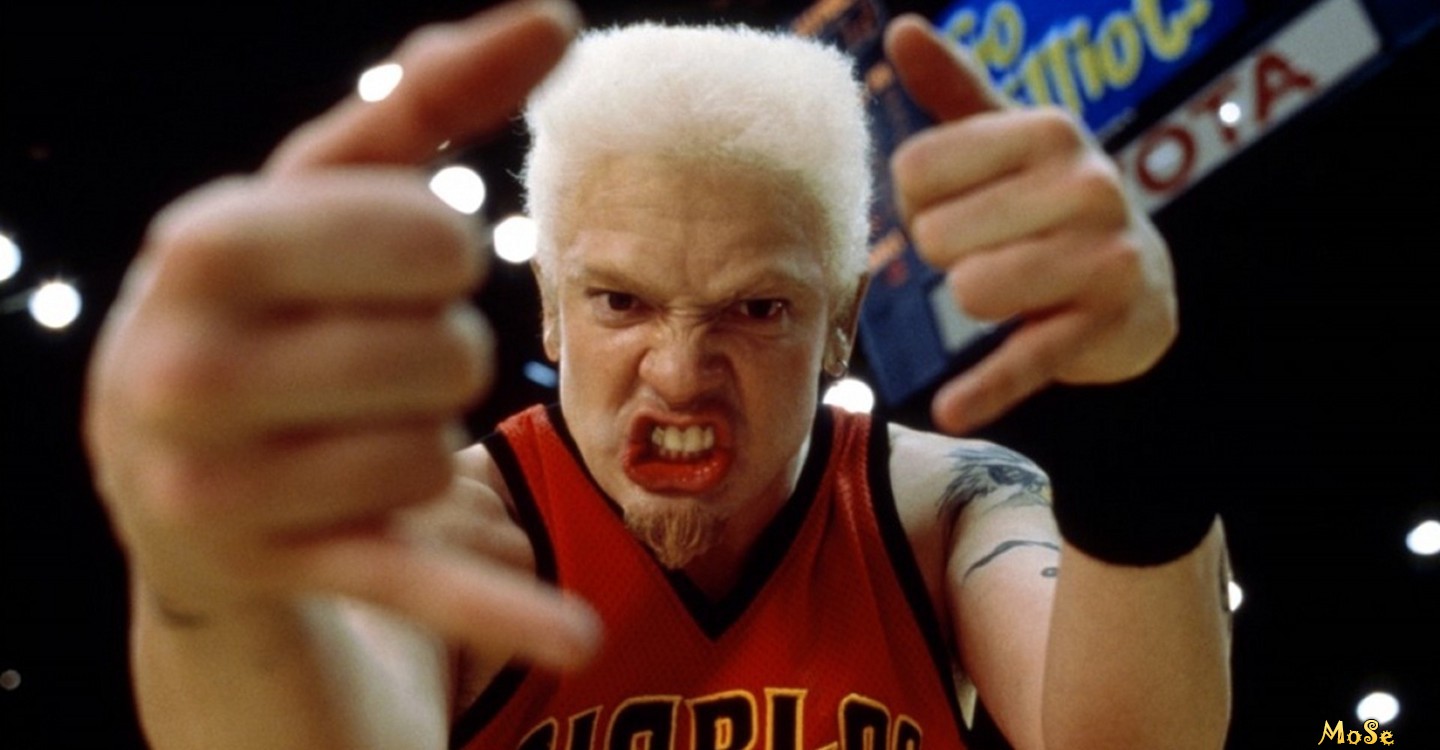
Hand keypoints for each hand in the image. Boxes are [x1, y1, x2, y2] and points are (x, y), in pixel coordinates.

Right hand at [84, 0, 596, 670]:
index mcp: (200, 249)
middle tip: (365, 359)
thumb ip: (432, 96)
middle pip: (445, 355)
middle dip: (433, 350)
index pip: (425, 237)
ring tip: (344, 427)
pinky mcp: (290, 569)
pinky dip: (496, 613)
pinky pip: (414, 584)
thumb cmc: (270, 300)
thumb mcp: (323, 190)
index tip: (391, 262)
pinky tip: (577, 638)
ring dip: (422, 436)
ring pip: (441, 454)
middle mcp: (182, 375)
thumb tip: (556, 15)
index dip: (437, 248)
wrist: (171, 470)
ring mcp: (225, 489)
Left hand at [884, 15, 1177, 433]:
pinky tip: (953, 408)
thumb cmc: (1050, 206)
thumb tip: (901, 27)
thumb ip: (953, 89)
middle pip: (935, 235)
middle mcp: (1087, 183)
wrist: (1139, 292)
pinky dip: (984, 389)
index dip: (920, 202)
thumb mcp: (1011, 142)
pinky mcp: (1101, 327)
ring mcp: (1102, 257)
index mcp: (1049, 129)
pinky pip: (1021, 359)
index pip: (914, 171)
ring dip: (973, 300)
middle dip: (946, 254)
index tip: (962, 205)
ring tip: (1012, 289)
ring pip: (969, 290)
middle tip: (992, 250)